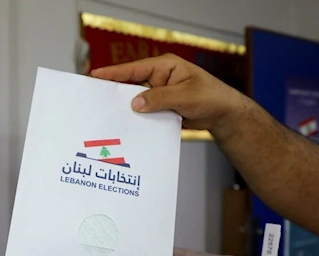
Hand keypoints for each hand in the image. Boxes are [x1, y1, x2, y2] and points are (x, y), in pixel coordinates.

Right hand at [90, 53, 249, 134]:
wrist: (223, 114)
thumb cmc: (211, 96)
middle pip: (131, 84)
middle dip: (115, 92)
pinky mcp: (161, 108)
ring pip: (136, 101)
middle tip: (96, 100)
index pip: (134, 69)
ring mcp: (159, 94)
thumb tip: (135, 103)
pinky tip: (127, 126)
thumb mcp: (185, 95)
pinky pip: (144, 113)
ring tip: (107, 115)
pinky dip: (137, 119)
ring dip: (127, 108)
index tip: (95, 75)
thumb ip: (160, 98)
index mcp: (164, 66)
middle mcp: (158, 78)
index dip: (113, 73)